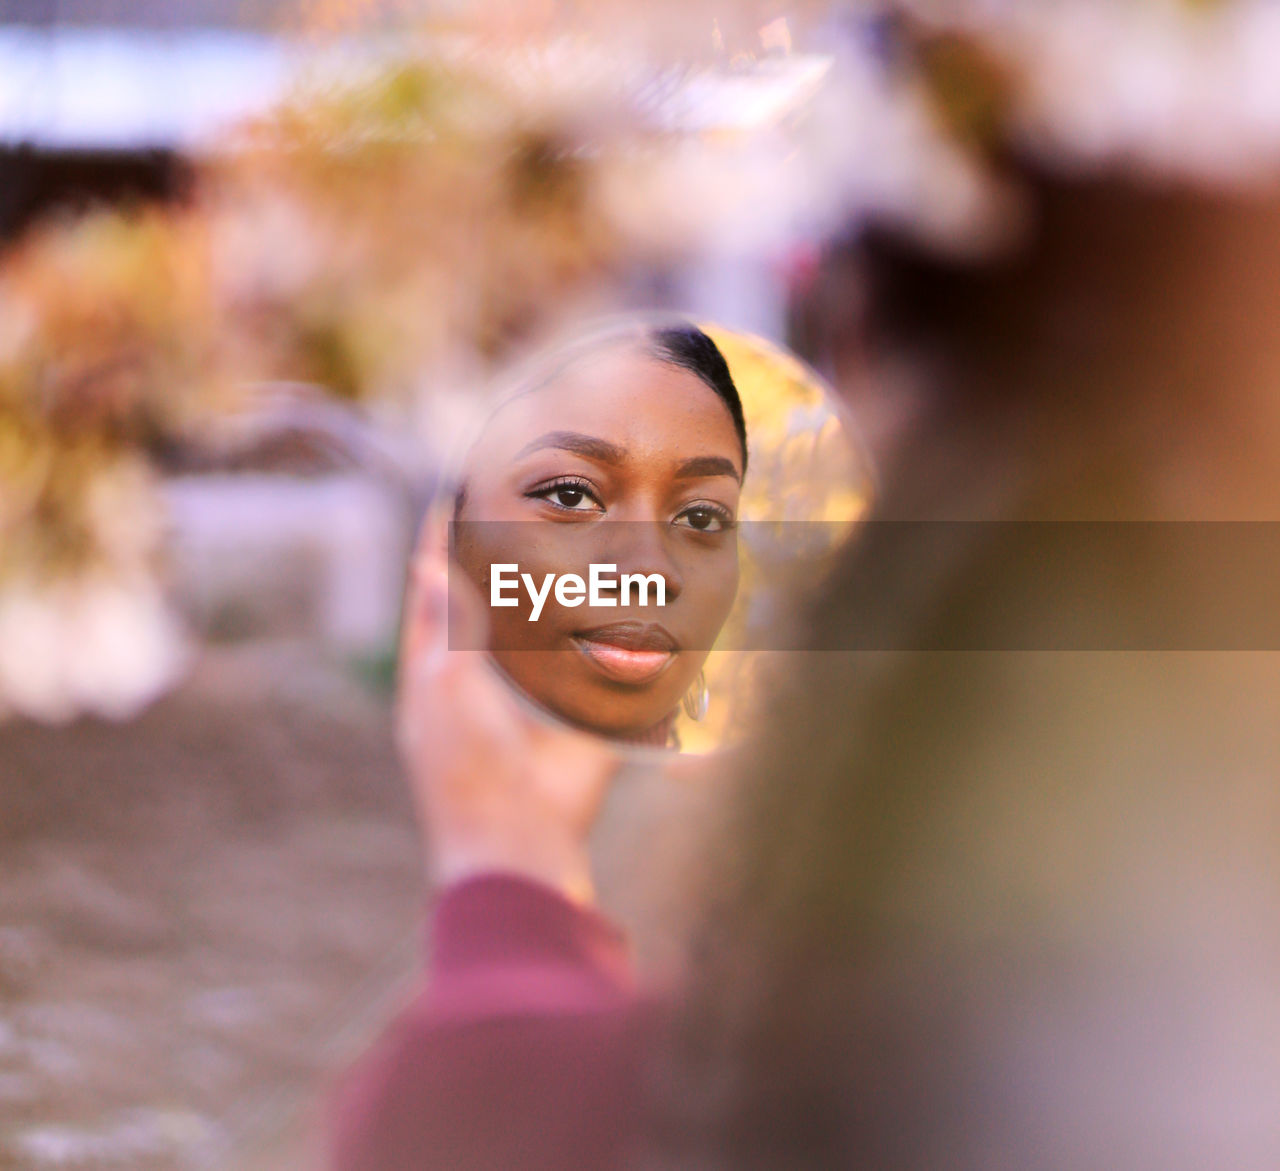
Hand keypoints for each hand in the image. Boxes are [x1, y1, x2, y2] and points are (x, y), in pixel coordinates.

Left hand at [396, 531, 620, 902]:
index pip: (437, 593)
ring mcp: (533, 697)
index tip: (456, 490)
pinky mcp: (578, 716)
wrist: (522, 843)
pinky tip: (632, 598)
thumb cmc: (467, 771)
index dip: (441, 543)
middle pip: (495, 605)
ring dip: (564, 592)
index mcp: (439, 674)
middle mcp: (485, 679)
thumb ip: (442, 630)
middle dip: (510, 560)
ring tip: (585, 536)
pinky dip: (613, 638)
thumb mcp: (445, 693)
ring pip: (548, 630)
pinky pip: (598, 669)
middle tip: (536, 506)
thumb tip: (424, 565)